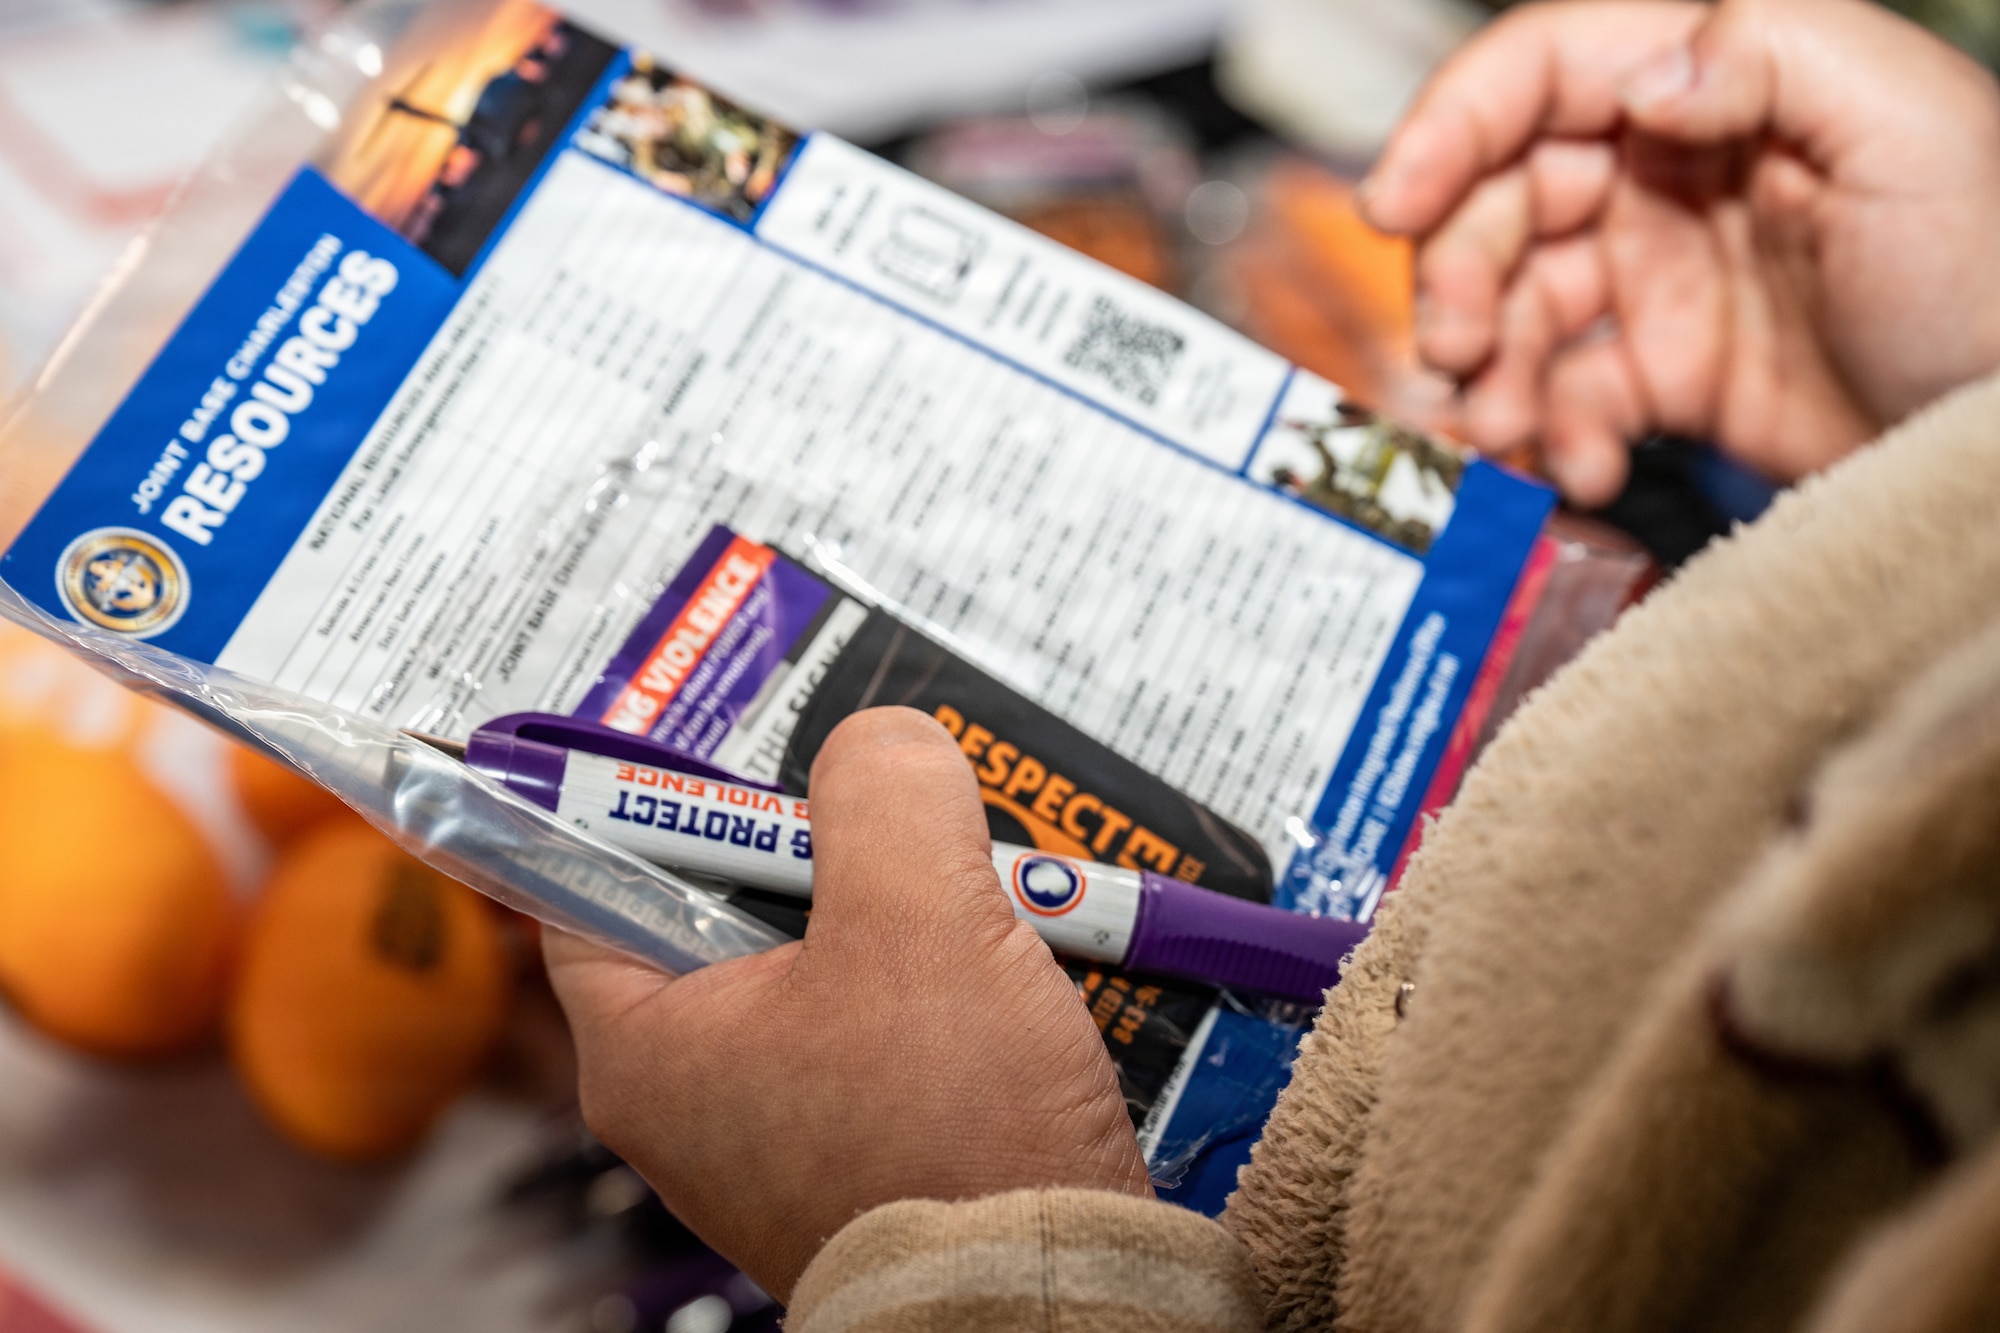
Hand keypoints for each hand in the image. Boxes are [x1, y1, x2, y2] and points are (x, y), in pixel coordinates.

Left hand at [543, 707, 1150, 1300]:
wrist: (1044, 1303)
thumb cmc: (951, 1141)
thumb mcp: (917, 918)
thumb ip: (885, 792)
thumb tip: (881, 746)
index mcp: (648, 1043)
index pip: (588, 877)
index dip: (646, 796)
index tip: (716, 745)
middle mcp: (694, 1093)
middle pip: (724, 906)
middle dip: (819, 845)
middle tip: (888, 804)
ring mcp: (780, 1126)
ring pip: (821, 960)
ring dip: (898, 908)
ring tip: (973, 878)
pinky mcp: (862, 1148)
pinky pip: (883, 1023)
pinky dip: (936, 977)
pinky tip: (1008, 955)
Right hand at [1361, 0, 1999, 505]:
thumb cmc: (1996, 282)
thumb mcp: (1910, 134)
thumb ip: (1770, 56)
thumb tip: (1641, 73)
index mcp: (1731, 82)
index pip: (1552, 66)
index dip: (1454, 123)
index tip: (1394, 204)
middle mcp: (1680, 168)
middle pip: (1509, 192)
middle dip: (1460, 271)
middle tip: (1455, 351)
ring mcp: (1666, 273)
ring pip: (1518, 299)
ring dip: (1491, 368)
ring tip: (1511, 433)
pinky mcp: (1667, 371)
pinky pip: (1565, 392)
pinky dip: (1552, 434)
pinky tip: (1587, 468)